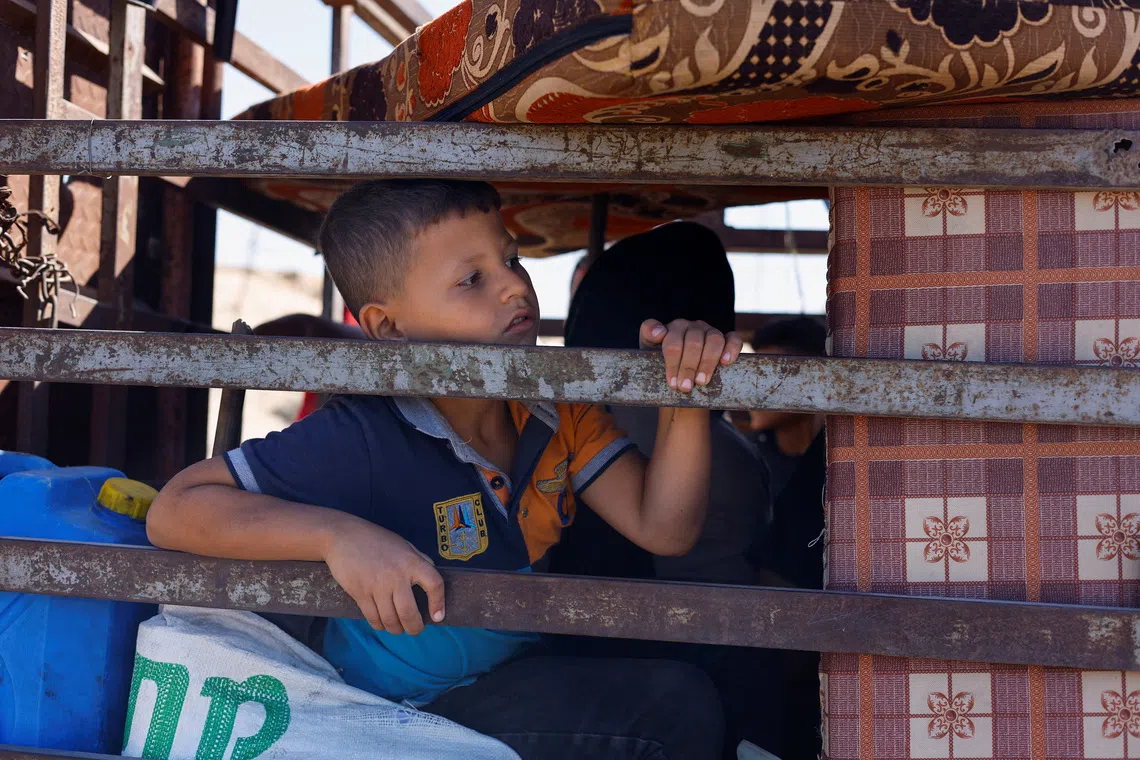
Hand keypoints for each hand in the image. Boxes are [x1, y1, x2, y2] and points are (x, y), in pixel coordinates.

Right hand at [323, 521, 444, 634]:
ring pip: (390, 619)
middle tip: (415, 630)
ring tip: (398, 628)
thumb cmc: (377, 540)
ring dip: (396, 629)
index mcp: (412, 562)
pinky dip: (379, 625)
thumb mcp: (404, 545)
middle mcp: (396, 575)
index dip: (438, 603)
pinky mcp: (360, 593)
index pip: (434, 584)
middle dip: (414, 628)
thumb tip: (432, 580)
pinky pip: (372, 617)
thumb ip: (419, 561)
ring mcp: (377, 586)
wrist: (343, 536)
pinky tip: (382, 623)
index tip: (438, 617)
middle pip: (409, 613)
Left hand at [640, 319, 743, 393]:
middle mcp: (692, 327)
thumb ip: (648, 337)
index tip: (671, 382)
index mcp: (673, 329)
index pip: (673, 340)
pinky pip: (734, 339)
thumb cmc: (661, 365)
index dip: (672, 362)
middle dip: (688, 367)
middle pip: (693, 342)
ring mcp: (710, 331)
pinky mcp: (726, 339)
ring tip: (701, 382)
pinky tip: (726, 362)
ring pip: (714, 340)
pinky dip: (731, 349)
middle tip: (684, 388)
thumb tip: (659, 332)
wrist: (679, 378)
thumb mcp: (648, 354)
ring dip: (707, 362)